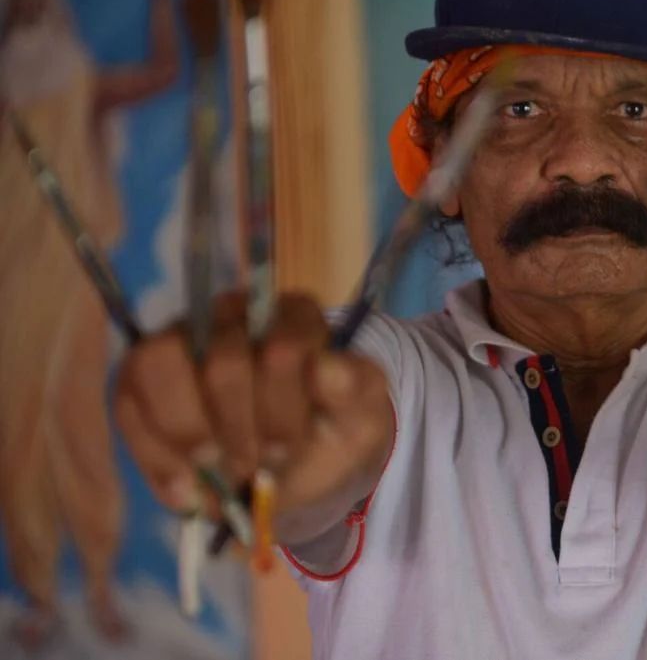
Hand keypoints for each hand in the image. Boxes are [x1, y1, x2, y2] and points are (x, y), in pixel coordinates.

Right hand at [114, 292, 394, 544]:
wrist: (293, 475)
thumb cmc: (330, 436)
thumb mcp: (362, 420)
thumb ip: (357, 389)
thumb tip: (328, 367)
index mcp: (294, 316)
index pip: (282, 348)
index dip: (281, 409)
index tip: (287, 450)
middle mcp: (234, 315)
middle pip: (223, 363)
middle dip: (241, 432)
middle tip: (255, 466)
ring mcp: (181, 341)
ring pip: (160, 364)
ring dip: (191, 433)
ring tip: (218, 470)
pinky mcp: (139, 380)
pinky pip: (127, 401)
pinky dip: (156, 455)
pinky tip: (187, 488)